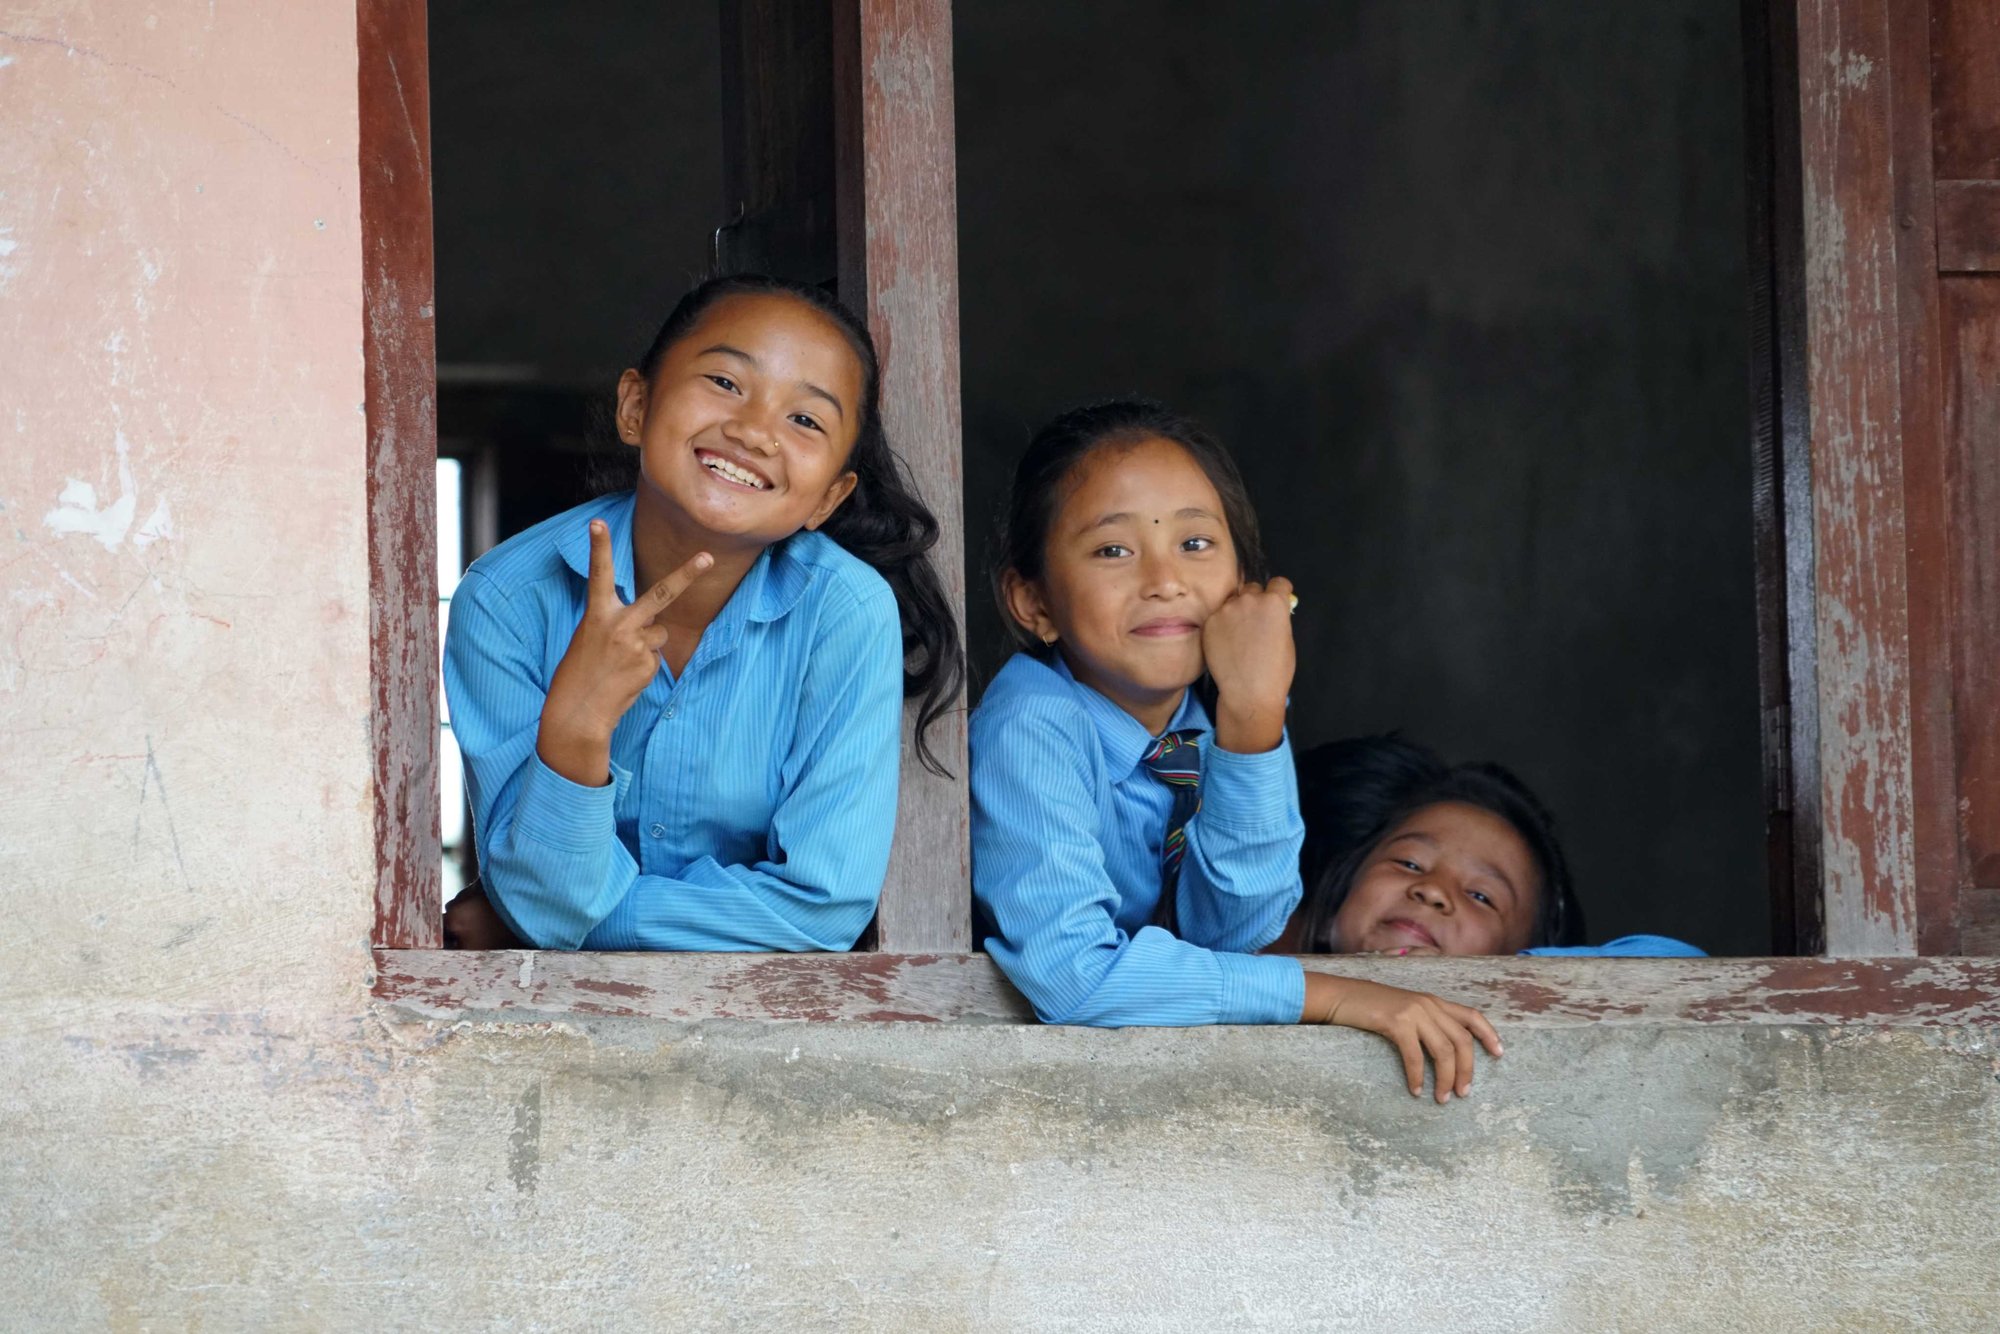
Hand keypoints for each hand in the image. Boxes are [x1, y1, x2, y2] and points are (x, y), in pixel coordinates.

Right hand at [537, 519, 709, 784]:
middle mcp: (620, 624)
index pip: (599, 574)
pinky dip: (644, 666)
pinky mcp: (649, 665)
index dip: (599, 547)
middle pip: (662, 593)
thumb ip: (620, 624)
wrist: (578, 712)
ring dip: (646, 645)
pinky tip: (626, 677)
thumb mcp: (591, 638)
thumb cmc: (581, 673)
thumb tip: (654, 627)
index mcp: (597, 614)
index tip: (597, 523)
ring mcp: (637, 644)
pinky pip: (655, 657)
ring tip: (621, 663)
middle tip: (708, 556)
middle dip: (687, 573)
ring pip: (659, 633)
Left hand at [1202, 575, 1295, 752]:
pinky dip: (1222, 625)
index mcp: (1274, 602)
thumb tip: (1274, 610)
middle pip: (1253, 588)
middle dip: (1256, 600)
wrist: (1248, 692)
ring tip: (1239, 636)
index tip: (1276, 600)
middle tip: (1254, 622)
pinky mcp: (1210, 622)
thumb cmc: (1275, 671)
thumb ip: (1279, 618)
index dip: (1279, 593)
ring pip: (1233, 601)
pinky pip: (1218, 616)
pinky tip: (1226, 643)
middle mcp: (1249, 600)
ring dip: (1237, 611)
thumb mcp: (1286, 639)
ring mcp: (1226, 610)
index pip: (1278, 583)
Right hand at [1303, 972, 1502, 1102]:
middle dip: (1467, 1070)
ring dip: (1446, 1078)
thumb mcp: (1404, 1010)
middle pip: (1461, 1040)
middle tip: (1463, 1093)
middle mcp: (1428, 1004)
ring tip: (1442, 1098)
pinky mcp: (1396, 1022)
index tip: (1499, 1054)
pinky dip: (1417, 1077)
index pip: (1471, 1016)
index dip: (1489, 1034)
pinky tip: (1415, 1090)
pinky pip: (1415, 1056)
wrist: (1341, 996)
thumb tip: (1442, 1053)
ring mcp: (1413, 1011)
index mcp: (1433, 1001)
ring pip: (1443, 1050)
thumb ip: (1425, 1023)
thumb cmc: (1370, 1008)